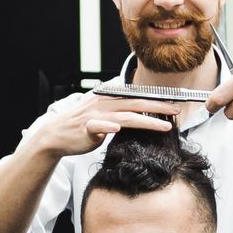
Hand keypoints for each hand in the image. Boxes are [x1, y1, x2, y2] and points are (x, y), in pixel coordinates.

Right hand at [26, 92, 179, 157]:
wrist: (56, 135)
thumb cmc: (81, 126)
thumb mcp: (103, 114)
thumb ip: (120, 112)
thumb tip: (140, 112)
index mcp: (109, 98)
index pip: (137, 97)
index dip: (157, 100)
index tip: (175, 104)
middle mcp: (104, 103)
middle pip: (136, 103)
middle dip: (159, 107)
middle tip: (177, 111)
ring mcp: (95, 115)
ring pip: (125, 116)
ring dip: (146, 120)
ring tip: (164, 126)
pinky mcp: (86, 128)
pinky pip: (97, 126)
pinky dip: (107, 126)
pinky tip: (116, 129)